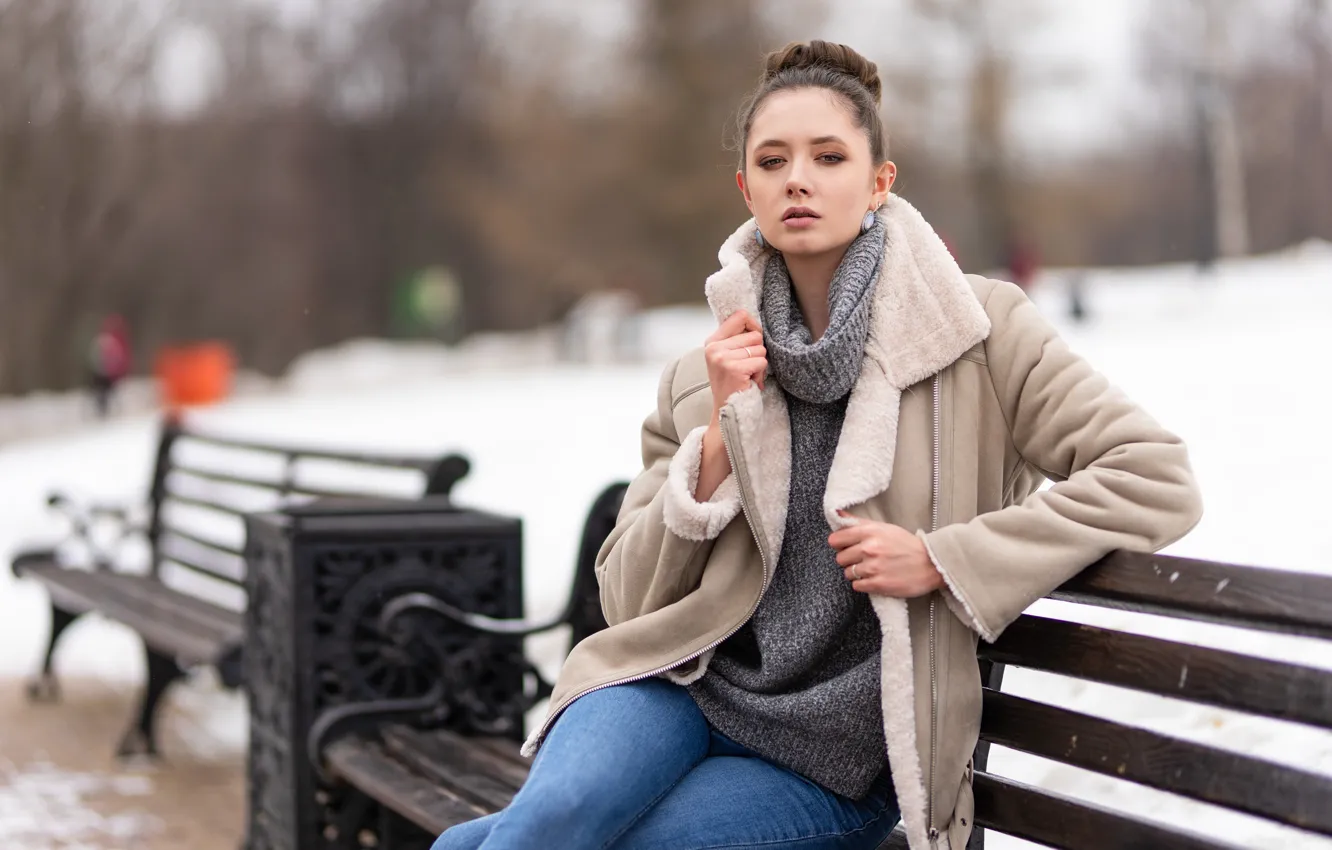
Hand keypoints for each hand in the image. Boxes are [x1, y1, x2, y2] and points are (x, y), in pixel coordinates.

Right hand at [704, 310, 766, 416]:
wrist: (726, 411)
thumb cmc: (731, 384)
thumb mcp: (727, 357)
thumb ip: (736, 340)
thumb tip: (755, 323)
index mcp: (712, 341)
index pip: (740, 316)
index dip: (753, 326)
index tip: (752, 342)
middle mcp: (714, 348)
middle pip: (755, 335)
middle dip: (757, 352)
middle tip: (746, 368)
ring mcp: (722, 358)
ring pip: (760, 349)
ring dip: (759, 365)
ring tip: (746, 376)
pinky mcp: (734, 369)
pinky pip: (761, 362)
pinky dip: (760, 374)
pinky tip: (748, 382)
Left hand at [828, 514, 942, 597]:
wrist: (932, 564)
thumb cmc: (908, 545)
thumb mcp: (884, 528)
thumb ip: (859, 523)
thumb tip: (837, 513)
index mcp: (870, 532)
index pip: (835, 539)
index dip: (839, 544)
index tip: (845, 547)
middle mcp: (869, 549)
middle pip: (840, 558)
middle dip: (849, 560)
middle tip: (862, 559)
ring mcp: (873, 567)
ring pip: (848, 573)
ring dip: (857, 573)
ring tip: (871, 570)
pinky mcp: (878, 584)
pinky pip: (857, 586)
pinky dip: (863, 584)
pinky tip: (875, 578)